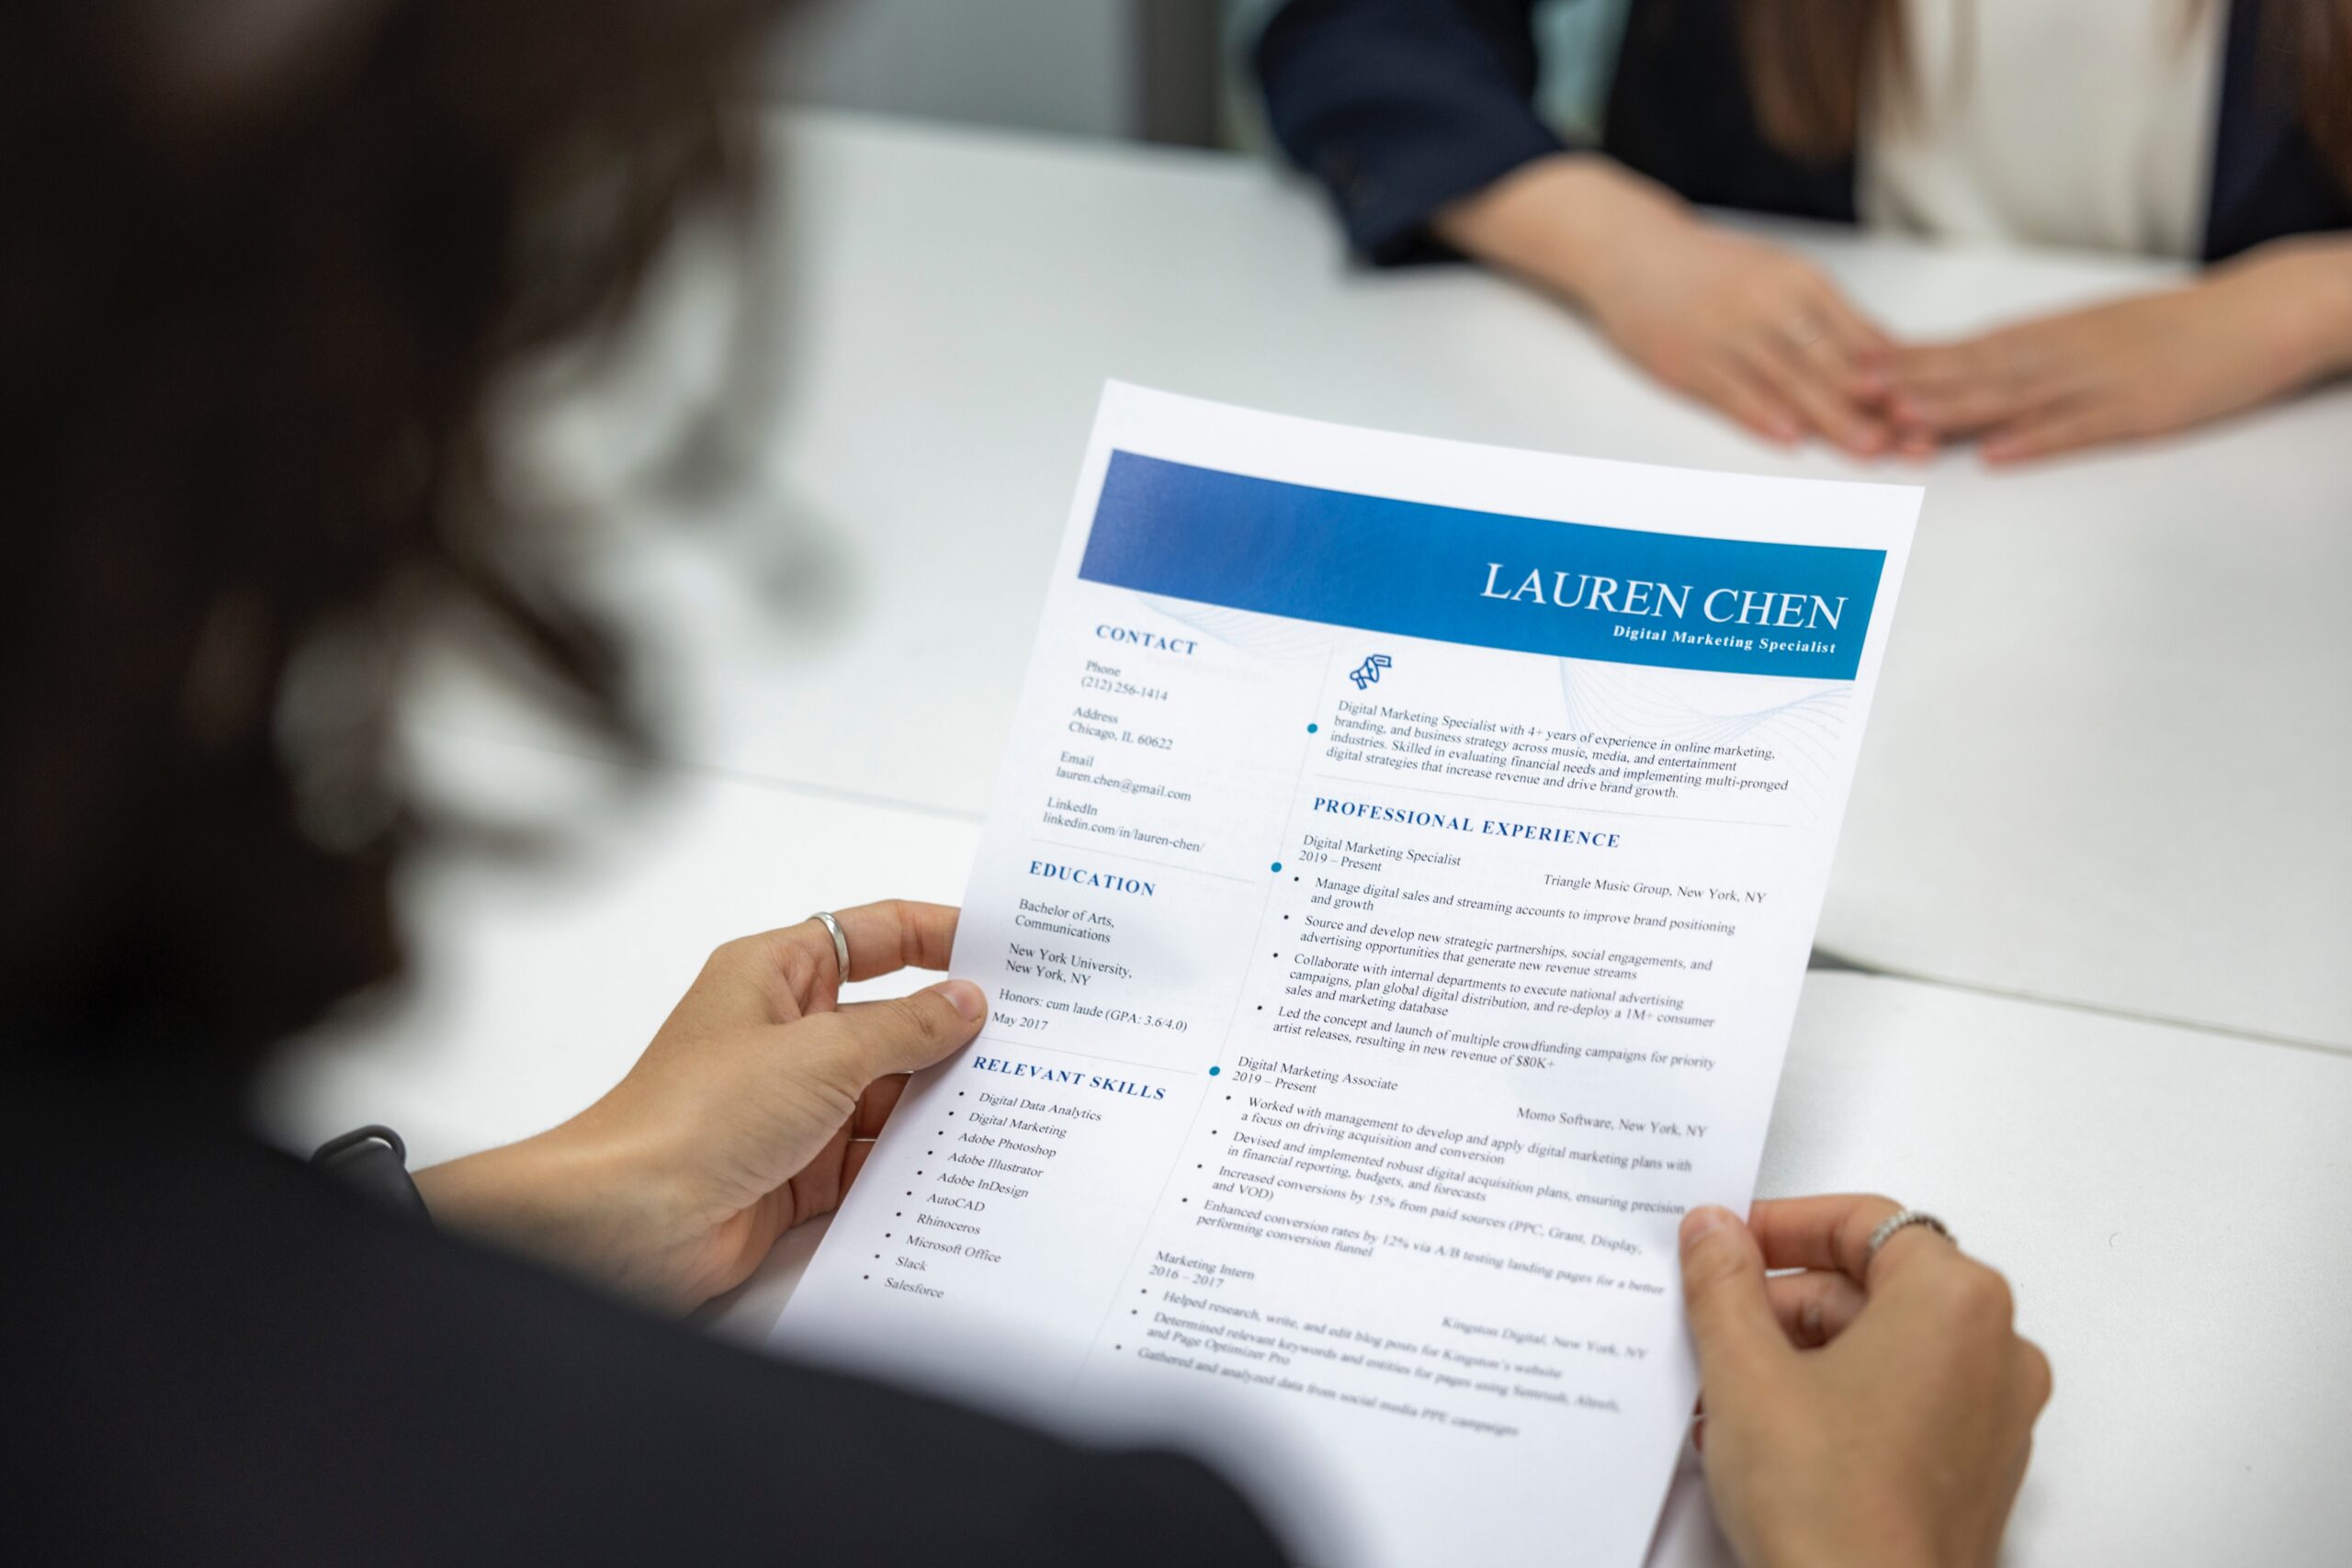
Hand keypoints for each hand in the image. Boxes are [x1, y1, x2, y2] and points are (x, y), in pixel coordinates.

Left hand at [415, 900, 985, 1310]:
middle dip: (953, 1032)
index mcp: (776, 975)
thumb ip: (904, 1027)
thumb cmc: (694, 1116)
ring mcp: (794, 1106)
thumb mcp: (822, 1052)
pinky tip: (965, 1164)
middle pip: (890, 1020)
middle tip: (1032, 1037)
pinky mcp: (800, 1171)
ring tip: (1014, 1103)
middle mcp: (785, 1034)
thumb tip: (965, 1003)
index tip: (1005, 948)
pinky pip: (874, 1158)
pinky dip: (913, 1162)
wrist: (630, 1223)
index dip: (938, 935)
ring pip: (889, 1094)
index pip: (874, 936)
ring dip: (938, 1104)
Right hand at [1438, 155, 1896, 453]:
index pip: (1857, 334)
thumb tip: (1888, 356)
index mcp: (1798, 280)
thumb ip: (1829, 316)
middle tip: (1912, 437)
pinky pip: (1731, 391)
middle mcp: (1766, 303)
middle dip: (1874, 404)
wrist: (1631, 252)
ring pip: (1788, 380)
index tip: (1931, 406)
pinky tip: (1790, 436)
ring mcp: (1725, 333)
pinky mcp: (1687, 360)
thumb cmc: (1713, 272)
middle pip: (1831, 361)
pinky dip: (1762, 414)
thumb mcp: (1777, 275)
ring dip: (1831, 417)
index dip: (1896, 375)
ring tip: (1867, 448)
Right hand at [1680, 1196, 2050, 1567]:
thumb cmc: (1831, 1509)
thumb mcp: (1745, 1371)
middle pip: (1876, 1283)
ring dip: (1802, 1354)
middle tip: (1713, 1320)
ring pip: (1886, 1346)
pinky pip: (1903, 1403)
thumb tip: (1715, 1231)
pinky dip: (1838, 1400)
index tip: (1726, 1245)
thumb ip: (1724, 1283)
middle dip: (1784, 1301)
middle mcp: (1996, 1351)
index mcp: (1956, 1302)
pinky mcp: (1976, 1472)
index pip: (1864, 1222)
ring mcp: (1995, 1418)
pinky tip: (1767, 1434)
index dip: (1782, 1226)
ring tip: (1728, 1389)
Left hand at [1882, 236, 2351, 462]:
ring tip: (1902, 422)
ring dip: (1955, 411)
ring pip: (2012, 399)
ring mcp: (2095, 384)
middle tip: (1847, 396)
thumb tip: (1962, 371)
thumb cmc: (2167, 328)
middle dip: (1906, 387)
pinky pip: (2078, 429)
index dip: (1900, 363)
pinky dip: (2035, 441)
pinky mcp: (2136, 412)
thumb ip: (2024, 354)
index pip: (1957, 350)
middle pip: (1969, 373)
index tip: (1844, 371)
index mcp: (2043, 335)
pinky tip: (1997, 454)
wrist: (2257, 314)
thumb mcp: (2086, 331)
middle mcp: (2058, 355)